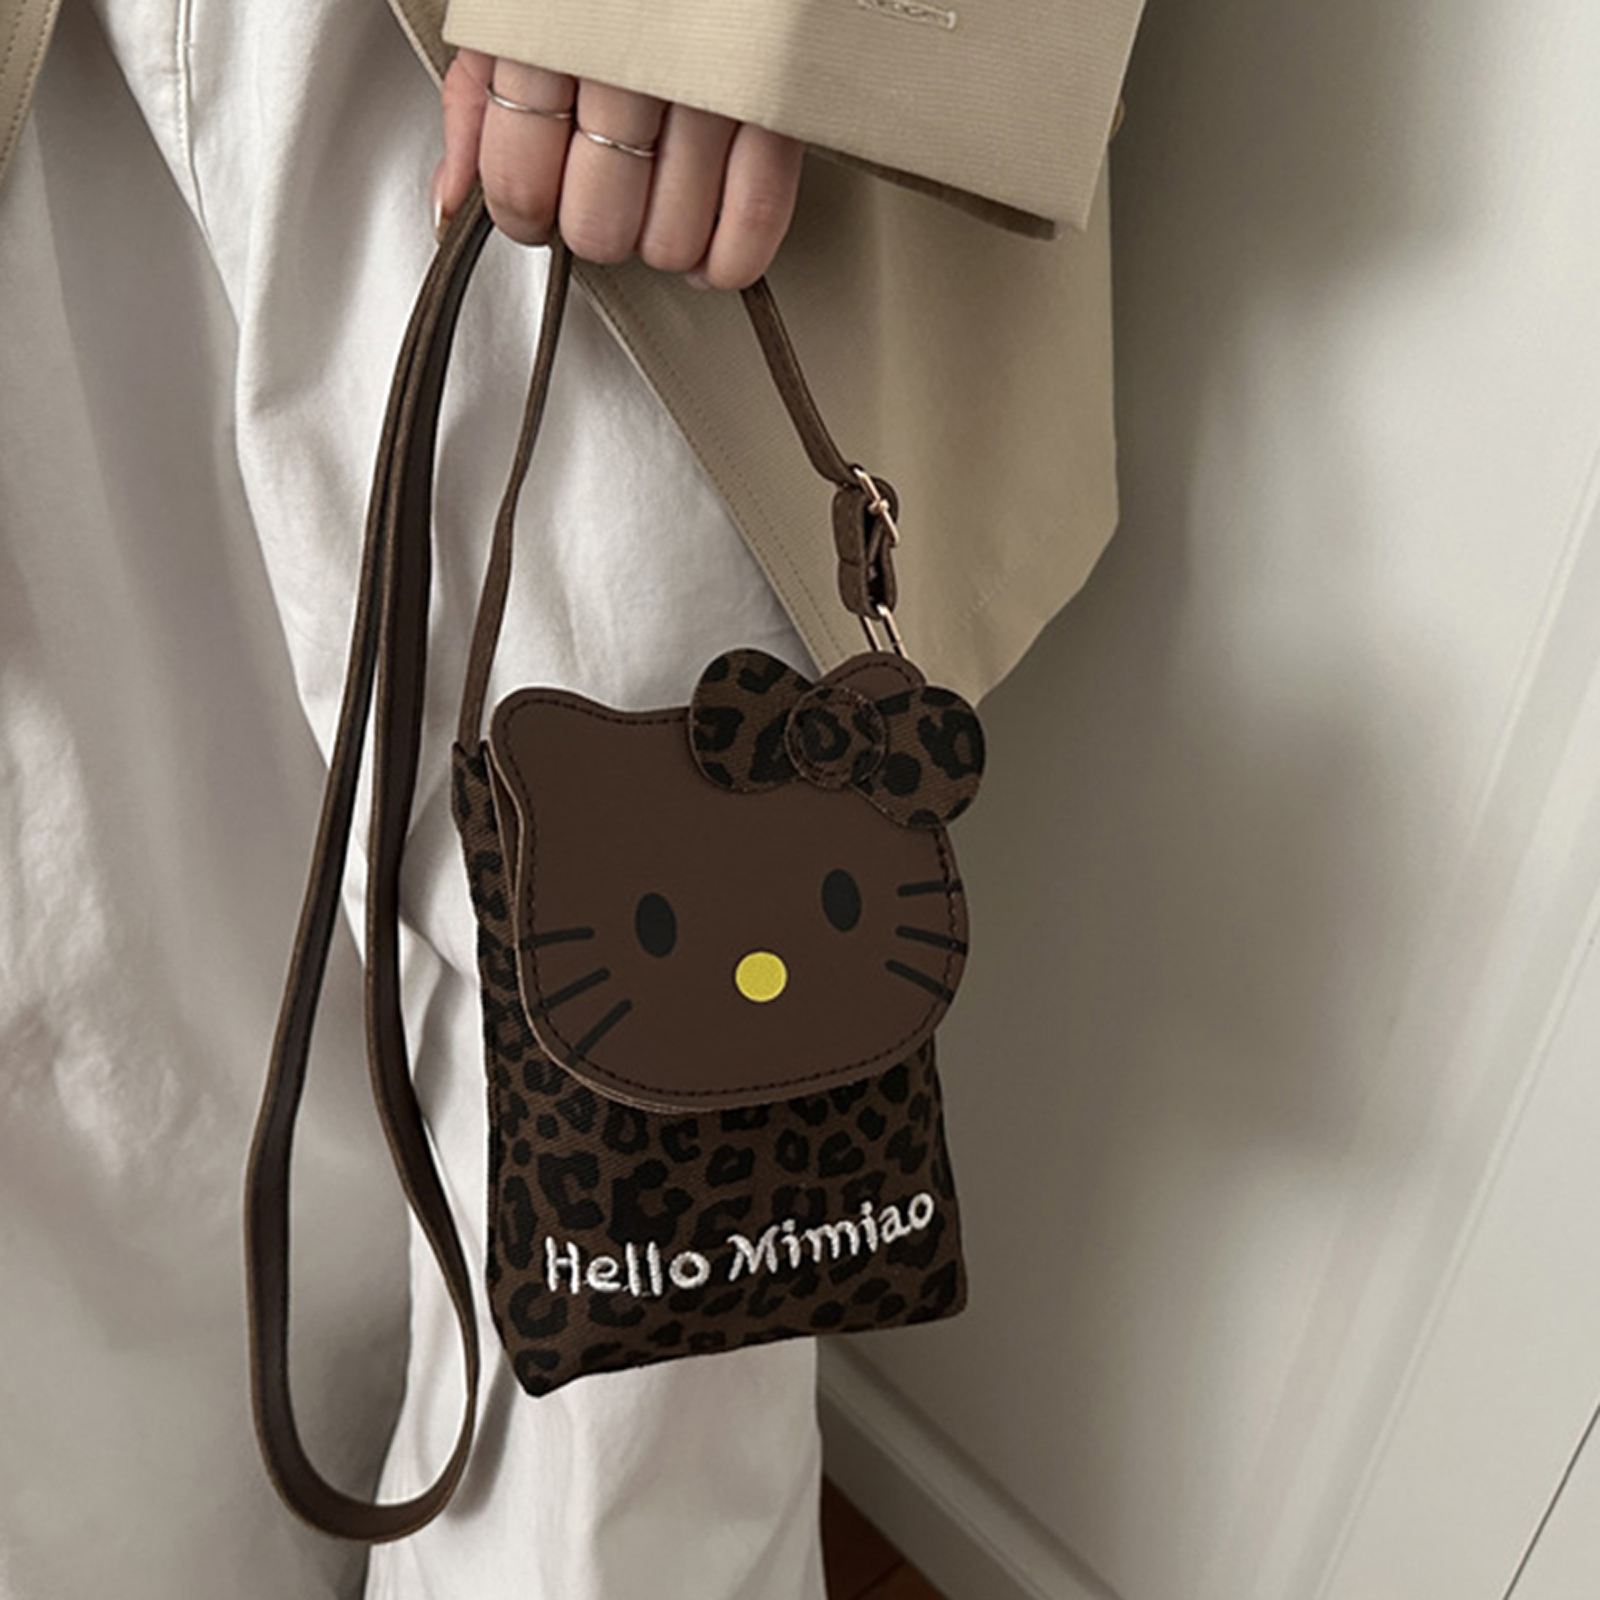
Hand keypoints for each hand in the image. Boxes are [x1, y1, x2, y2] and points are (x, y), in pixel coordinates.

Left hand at [434, 50, 805, 288]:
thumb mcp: (512, 4)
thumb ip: (474, 99)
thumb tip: (455, 203)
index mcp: (547, 27)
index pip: (522, 180)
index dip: (524, 215)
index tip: (535, 210)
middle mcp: (628, 51)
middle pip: (599, 223)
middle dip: (596, 230)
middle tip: (603, 202)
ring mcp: (709, 76)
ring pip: (673, 236)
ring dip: (661, 246)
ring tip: (661, 213)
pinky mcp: (775, 92)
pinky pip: (757, 212)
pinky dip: (733, 256)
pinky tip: (713, 254)